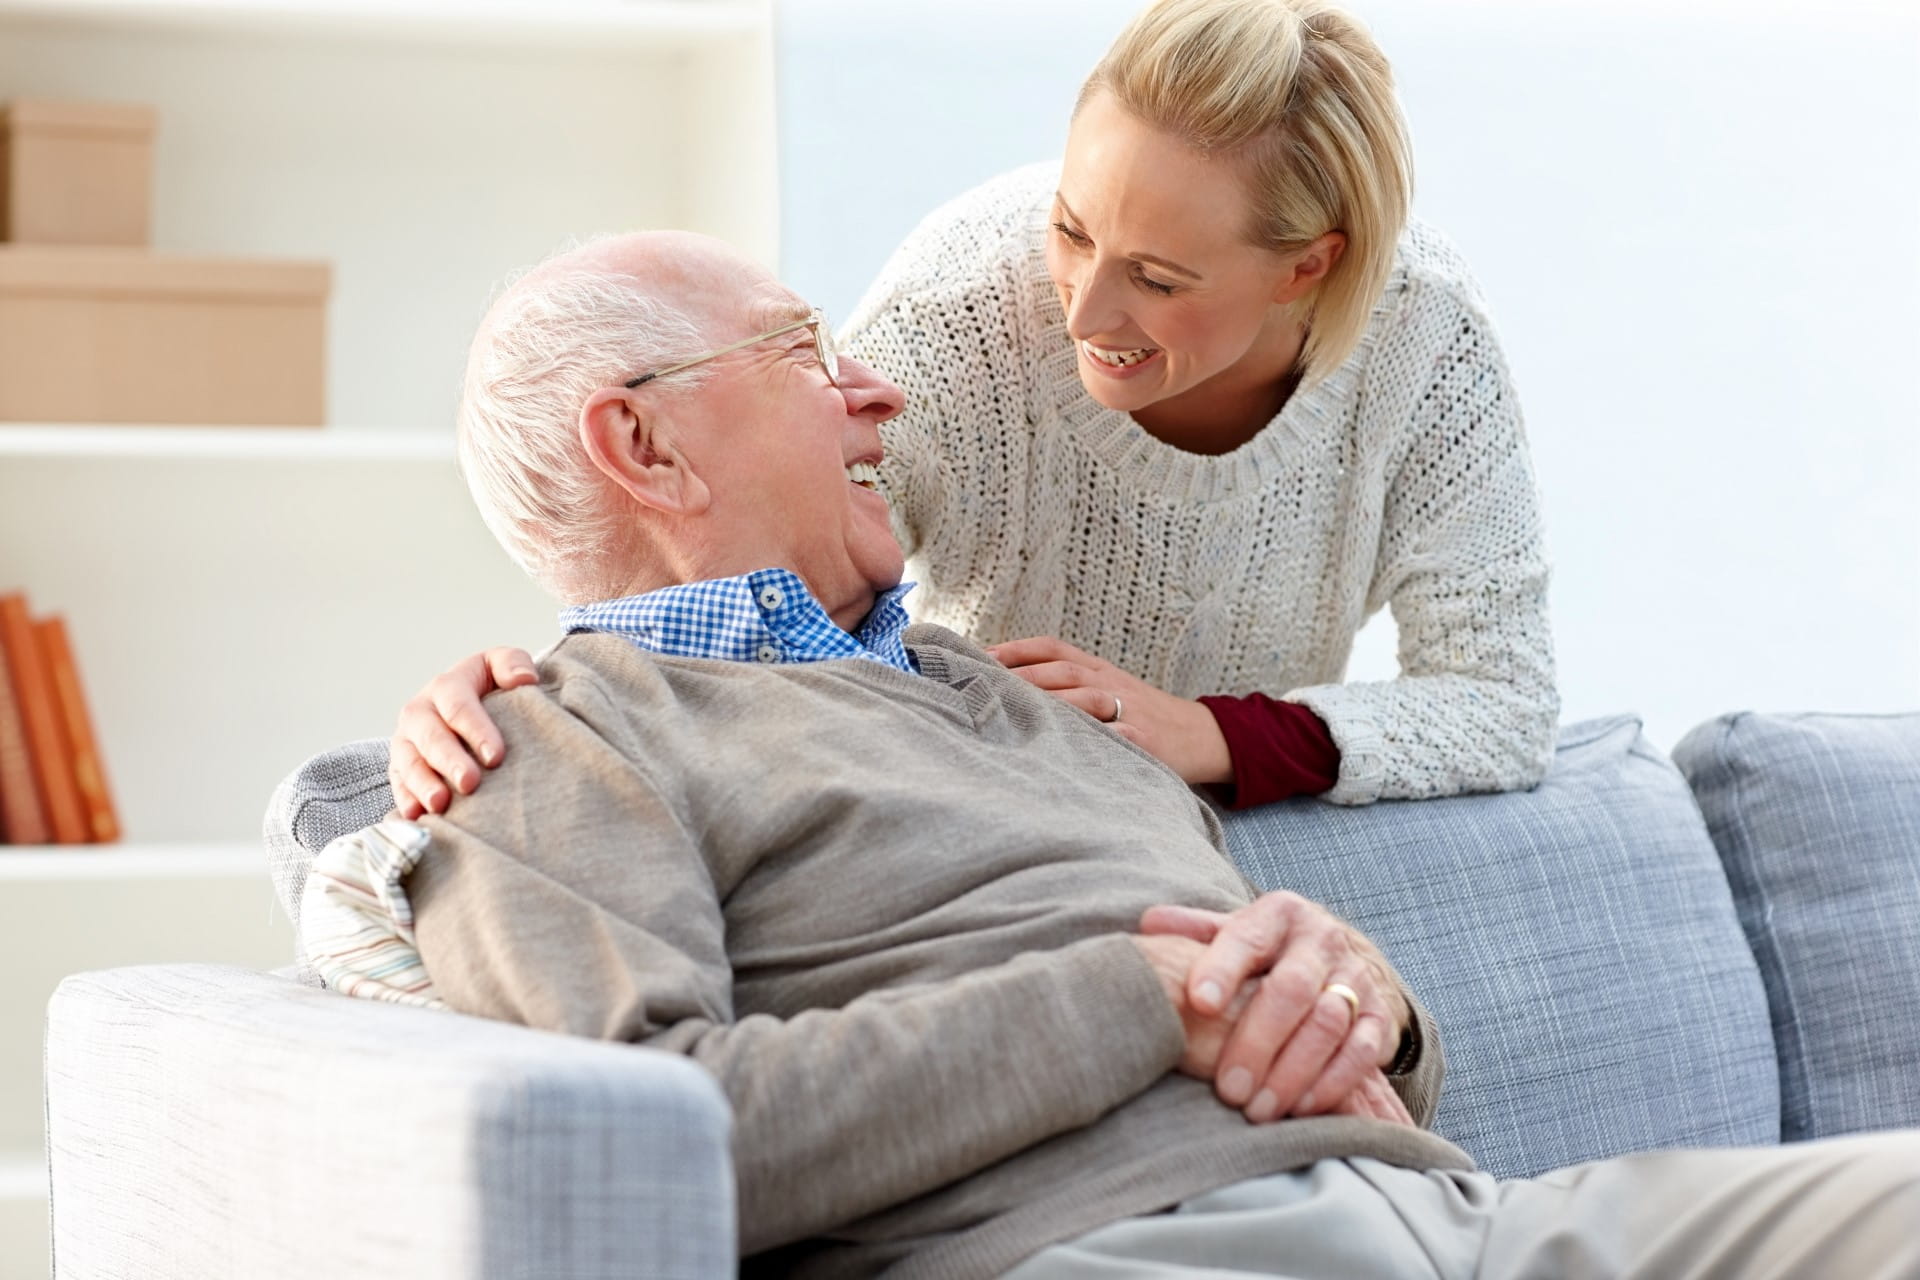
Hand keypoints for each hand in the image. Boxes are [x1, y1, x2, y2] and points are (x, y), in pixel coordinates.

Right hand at [389, 647, 537, 818]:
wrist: (467, 707)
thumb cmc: (490, 689)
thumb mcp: (500, 667)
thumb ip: (512, 663)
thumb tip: (525, 678)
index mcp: (446, 686)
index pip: (458, 706)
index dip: (476, 730)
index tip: (496, 756)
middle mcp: (420, 711)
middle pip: (431, 736)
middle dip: (449, 760)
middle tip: (470, 782)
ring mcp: (406, 740)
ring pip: (408, 762)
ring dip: (423, 784)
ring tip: (441, 804)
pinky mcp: (399, 766)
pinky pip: (397, 784)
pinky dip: (405, 800)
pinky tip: (418, 816)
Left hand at [987, 636, 1232, 783]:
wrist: (1200, 737)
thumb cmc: (1140, 715)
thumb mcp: (1106, 689)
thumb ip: (1066, 685)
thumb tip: (1005, 686)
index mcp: (1097, 669)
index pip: (1052, 648)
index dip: (1015, 649)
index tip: (977, 655)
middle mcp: (1109, 683)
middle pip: (1061, 671)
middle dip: (1021, 675)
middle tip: (981, 684)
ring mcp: (1128, 710)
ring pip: (1084, 698)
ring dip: (1048, 701)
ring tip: (1012, 709)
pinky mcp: (1144, 740)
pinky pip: (1113, 737)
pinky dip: (1089, 738)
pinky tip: (1060, 747)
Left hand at [1139, 893, 1410, 1123]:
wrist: (1340, 959)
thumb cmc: (1266, 954)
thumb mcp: (1232, 933)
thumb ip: (1195, 932)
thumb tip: (1149, 925)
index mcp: (1278, 914)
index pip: (1247, 938)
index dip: (1222, 968)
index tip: (1199, 1002)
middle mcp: (1321, 940)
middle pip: (1291, 989)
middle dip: (1257, 1042)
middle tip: (1228, 1090)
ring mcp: (1355, 977)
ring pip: (1327, 1023)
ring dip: (1292, 1072)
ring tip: (1257, 1110)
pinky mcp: (1380, 1016)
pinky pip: (1362, 1052)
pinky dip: (1332, 1083)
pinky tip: (1300, 1108)